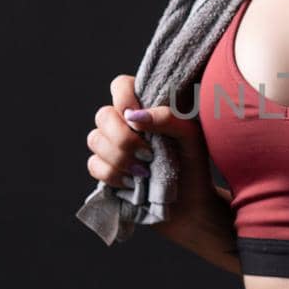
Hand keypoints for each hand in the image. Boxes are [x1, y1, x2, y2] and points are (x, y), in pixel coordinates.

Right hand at [87, 74, 234, 252]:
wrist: (191, 203)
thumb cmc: (194, 164)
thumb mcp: (191, 136)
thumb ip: (168, 118)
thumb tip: (135, 117)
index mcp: (145, 107)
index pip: (120, 85)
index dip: (122, 98)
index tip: (136, 117)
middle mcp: (126, 124)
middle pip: (102, 115)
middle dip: (122, 138)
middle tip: (148, 154)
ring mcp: (114, 147)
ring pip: (94, 140)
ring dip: (120, 158)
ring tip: (144, 172)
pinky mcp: (107, 170)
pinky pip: (94, 165)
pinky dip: (113, 175)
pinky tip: (133, 184)